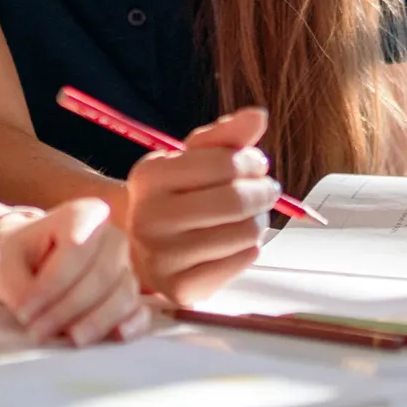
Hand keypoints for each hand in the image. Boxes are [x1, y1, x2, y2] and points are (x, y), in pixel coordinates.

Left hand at [0, 199, 150, 346]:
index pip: (76, 248)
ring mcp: (127, 266)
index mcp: (84, 214)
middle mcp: (113, 236)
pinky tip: (117, 336)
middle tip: (39, 332)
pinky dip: (132, 325)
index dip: (51, 285)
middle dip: (69, 309)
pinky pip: (141, 312)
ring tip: (66, 340)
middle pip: (102, 275)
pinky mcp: (134, 295)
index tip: (25, 313)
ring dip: (94, 322)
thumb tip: (34, 314)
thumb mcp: (7, 262)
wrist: (35, 262)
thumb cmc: (22, 256)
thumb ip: (18, 285)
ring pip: (123, 295)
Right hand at [126, 106, 276, 305]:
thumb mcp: (191, 159)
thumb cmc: (174, 196)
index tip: (255, 163)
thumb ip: (225, 136)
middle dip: (263, 192)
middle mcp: (149, 218)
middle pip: (236, 202)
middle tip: (265, 190)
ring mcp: (163, 258)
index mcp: (149, 176)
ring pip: (245, 234)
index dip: (252, 160)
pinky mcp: (182, 290)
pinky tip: (233, 243)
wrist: (140, 245)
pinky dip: (249, 249)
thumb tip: (257, 115)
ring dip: (258, 221)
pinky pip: (242, 262)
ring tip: (247, 217)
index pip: (224, 163)